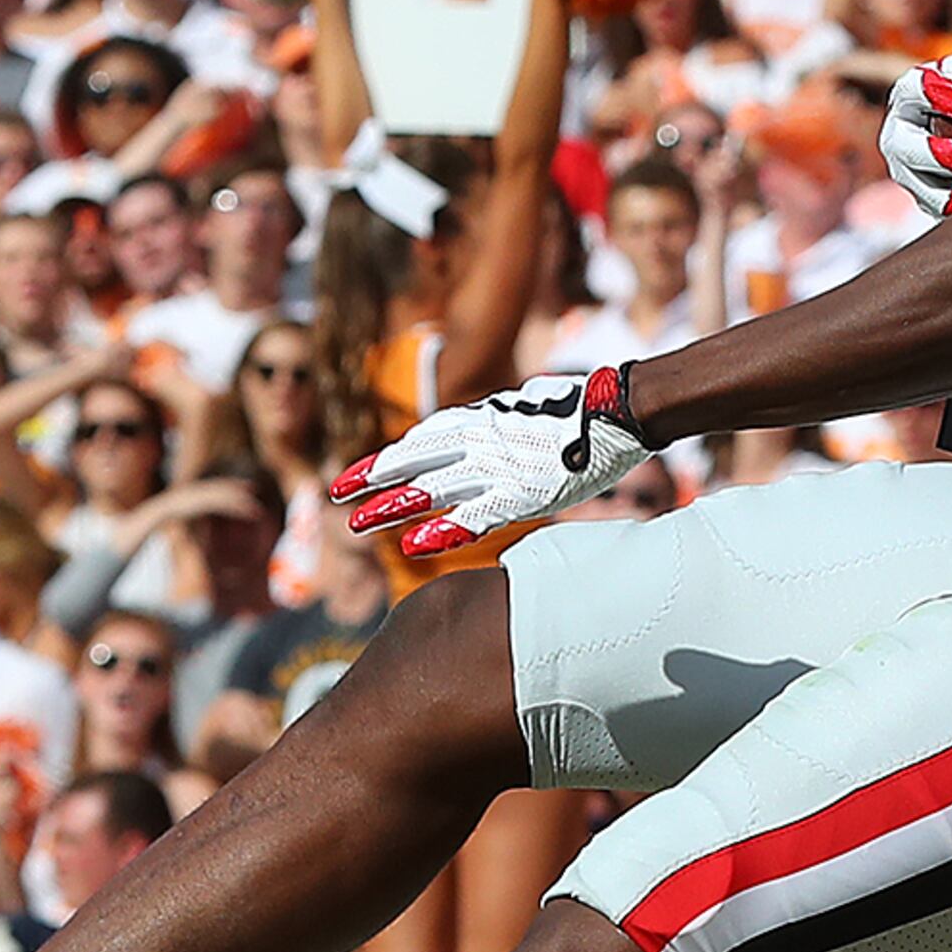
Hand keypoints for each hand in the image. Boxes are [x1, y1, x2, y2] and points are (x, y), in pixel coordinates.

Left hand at [335, 368, 652, 560]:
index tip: (351, 477)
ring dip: (391, 506)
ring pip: (431, 487)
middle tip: (334, 497)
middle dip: (371, 482)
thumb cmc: (578, 408)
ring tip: (355, 523)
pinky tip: (412, 544)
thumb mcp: (524, 408)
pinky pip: (475, 514)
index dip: (381, 461)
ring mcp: (498, 466)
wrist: (616, 408)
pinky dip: (443, 529)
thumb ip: (497, 424)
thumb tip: (484, 436)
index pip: (417, 443)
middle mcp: (479, 441)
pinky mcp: (522, 492)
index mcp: (478, 420)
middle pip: (412, 462)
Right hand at [878, 27, 951, 216]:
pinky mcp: (924, 200)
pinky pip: (939, 213)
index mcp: (910, 93)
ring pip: (921, 189)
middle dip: (942, 154)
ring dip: (951, 194)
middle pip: (907, 148)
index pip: (913, 90)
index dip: (938, 96)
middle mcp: (899, 134)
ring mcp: (908, 173)